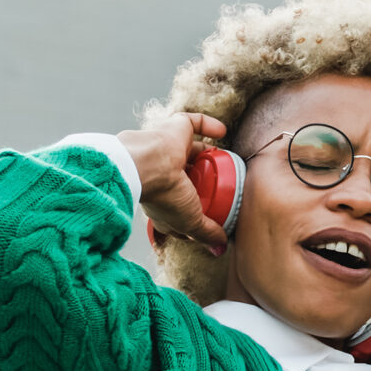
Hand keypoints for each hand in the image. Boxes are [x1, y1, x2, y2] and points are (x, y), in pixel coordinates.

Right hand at [119, 114, 230, 253]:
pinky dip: (209, 125)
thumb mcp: (190, 222)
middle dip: (201, 178)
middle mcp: (165, 171)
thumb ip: (205, 233)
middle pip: (187, 174)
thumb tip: (220, 247)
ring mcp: (170, 150)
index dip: (195, 205)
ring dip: (206, 153)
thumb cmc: (163, 196)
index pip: (182, 200)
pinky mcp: (175, 129)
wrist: (146, 165)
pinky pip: (194, 123)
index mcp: (163, 195)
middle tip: (219, 183)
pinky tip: (222, 132)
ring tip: (224, 158)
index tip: (210, 211)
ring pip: (191, 150)